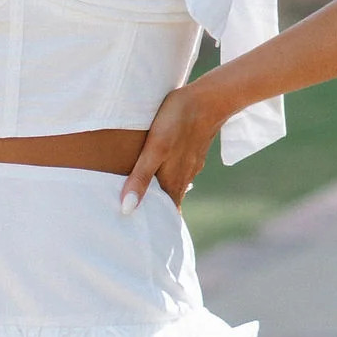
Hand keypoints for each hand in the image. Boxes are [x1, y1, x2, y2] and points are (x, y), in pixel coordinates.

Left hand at [119, 80, 227, 214]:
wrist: (209, 98)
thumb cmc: (177, 121)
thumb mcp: (154, 150)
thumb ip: (140, 179)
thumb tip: (127, 210)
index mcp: (173, 182)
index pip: (166, 213)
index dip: (156, 224)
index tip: (146, 238)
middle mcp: (183, 177)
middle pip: (170, 202)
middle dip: (158, 212)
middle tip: (143, 223)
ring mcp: (191, 164)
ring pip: (176, 186)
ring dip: (164, 195)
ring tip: (149, 201)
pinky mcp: (193, 151)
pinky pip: (180, 171)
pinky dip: (170, 177)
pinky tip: (163, 173)